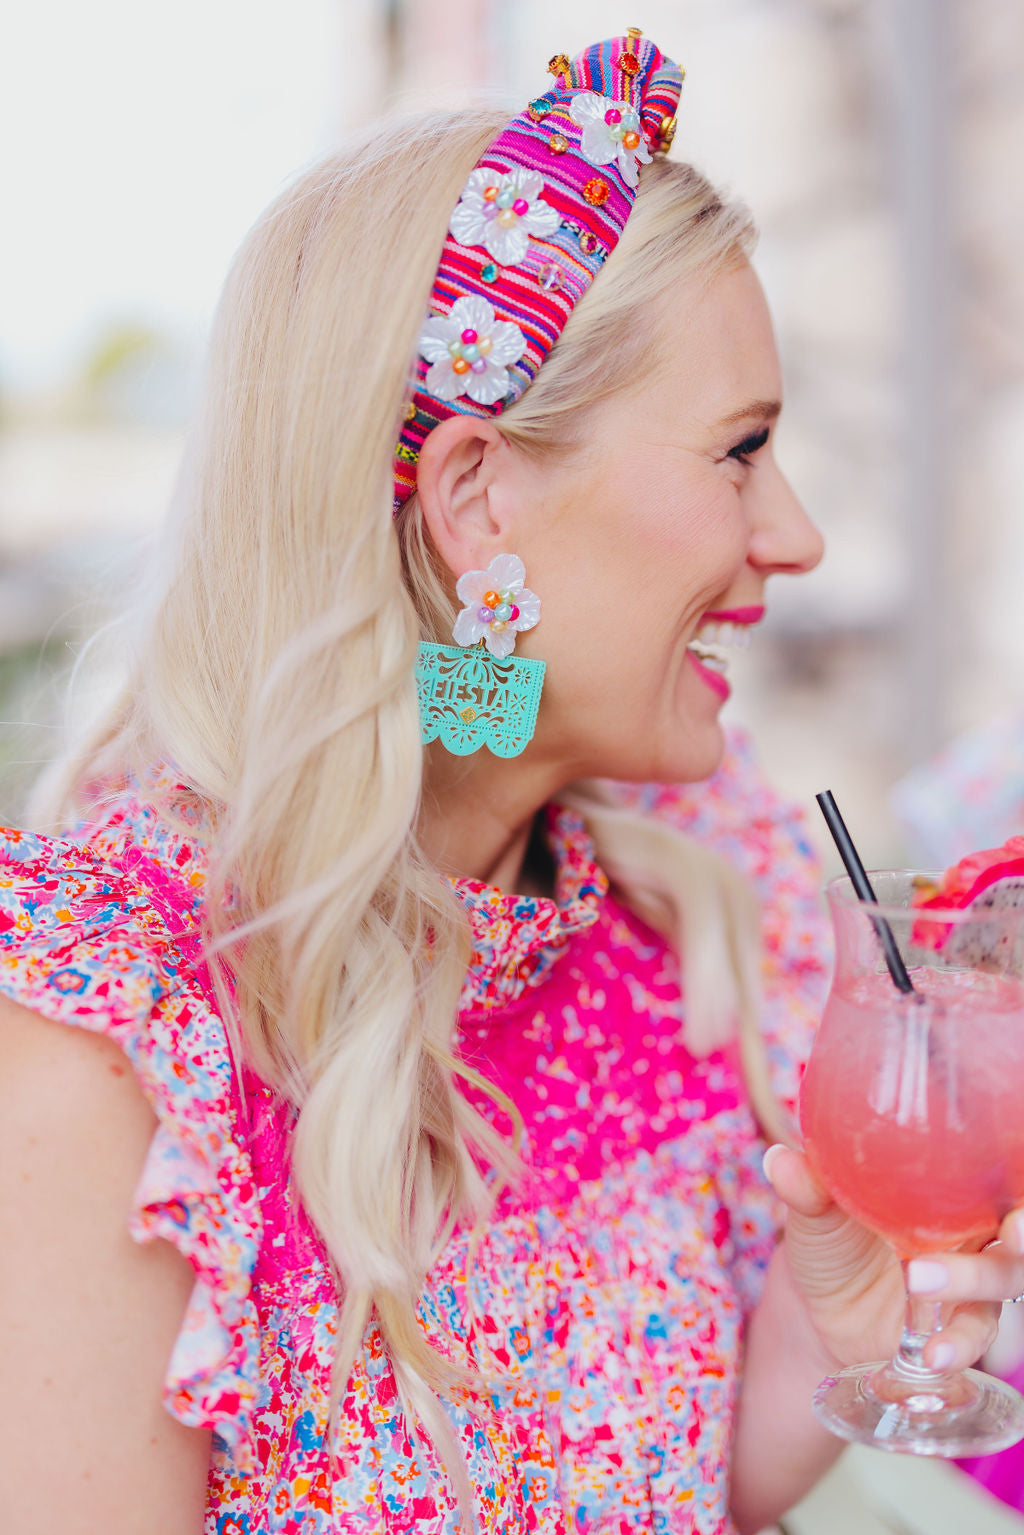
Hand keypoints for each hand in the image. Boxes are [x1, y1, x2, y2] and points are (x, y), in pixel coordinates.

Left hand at [763, 1144, 1003, 1373]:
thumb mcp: (815, 1212)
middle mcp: (973, 1227)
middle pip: (1019, 1225)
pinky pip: (976, 1334)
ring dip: (974, 1279)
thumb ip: (807, 1186)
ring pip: (1006, 1275)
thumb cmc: (829, 1241)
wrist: (816, 1310)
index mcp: (949, 1186)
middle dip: (1022, 1230)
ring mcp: (972, 1278)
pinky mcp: (959, 1325)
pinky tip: (929, 1354)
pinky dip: (958, 1345)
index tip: (1016, 1170)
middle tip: (1012, 1227)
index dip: (1017, 1170)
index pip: (1002, 1170)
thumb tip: (779, 1159)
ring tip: (919, 1281)